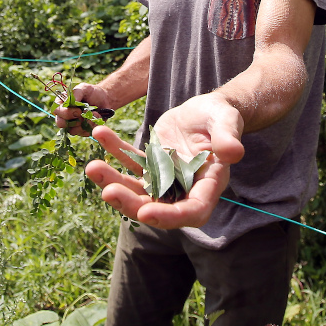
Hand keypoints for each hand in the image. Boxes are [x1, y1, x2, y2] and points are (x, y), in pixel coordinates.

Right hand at [55, 83, 110, 136]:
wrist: (105, 99)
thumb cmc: (92, 92)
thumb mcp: (84, 88)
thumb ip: (76, 93)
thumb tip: (70, 103)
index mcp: (62, 104)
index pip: (56, 110)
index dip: (65, 112)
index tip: (78, 110)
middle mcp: (64, 115)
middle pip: (60, 123)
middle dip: (73, 120)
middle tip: (83, 114)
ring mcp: (72, 124)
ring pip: (72, 131)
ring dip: (84, 123)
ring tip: (93, 114)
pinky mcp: (82, 131)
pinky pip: (83, 133)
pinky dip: (91, 126)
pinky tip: (96, 119)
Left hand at [85, 93, 244, 228]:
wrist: (207, 109)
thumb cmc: (222, 115)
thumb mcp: (227, 121)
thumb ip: (228, 137)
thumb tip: (233, 153)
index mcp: (208, 184)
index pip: (192, 211)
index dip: (169, 216)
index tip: (145, 212)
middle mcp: (184, 188)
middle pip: (156, 206)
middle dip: (130, 203)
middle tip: (107, 192)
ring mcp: (164, 179)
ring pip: (136, 188)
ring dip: (114, 180)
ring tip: (92, 167)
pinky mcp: (150, 164)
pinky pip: (130, 160)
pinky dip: (114, 150)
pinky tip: (100, 134)